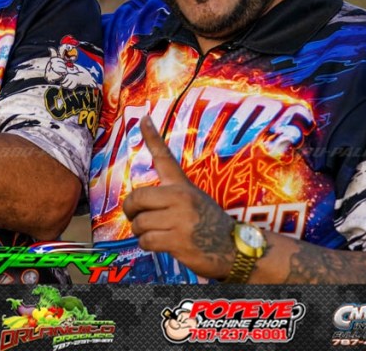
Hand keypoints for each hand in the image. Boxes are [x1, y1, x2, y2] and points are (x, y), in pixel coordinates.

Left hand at [122, 116, 236, 278]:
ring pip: (140, 223)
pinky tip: (160, 244)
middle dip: (131, 211)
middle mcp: (180, 198)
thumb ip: (170, 195)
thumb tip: (140, 198)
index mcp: (182, 186)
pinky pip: (146, 240)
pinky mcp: (178, 241)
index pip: (165, 157)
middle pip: (137, 198)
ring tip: (155, 233)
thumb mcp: (195, 199)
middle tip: (135, 216)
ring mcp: (179, 219)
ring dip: (141, 232)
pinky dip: (147, 245)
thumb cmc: (210, 223)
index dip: (152, 137)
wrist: (234, 248)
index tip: (143, 118)